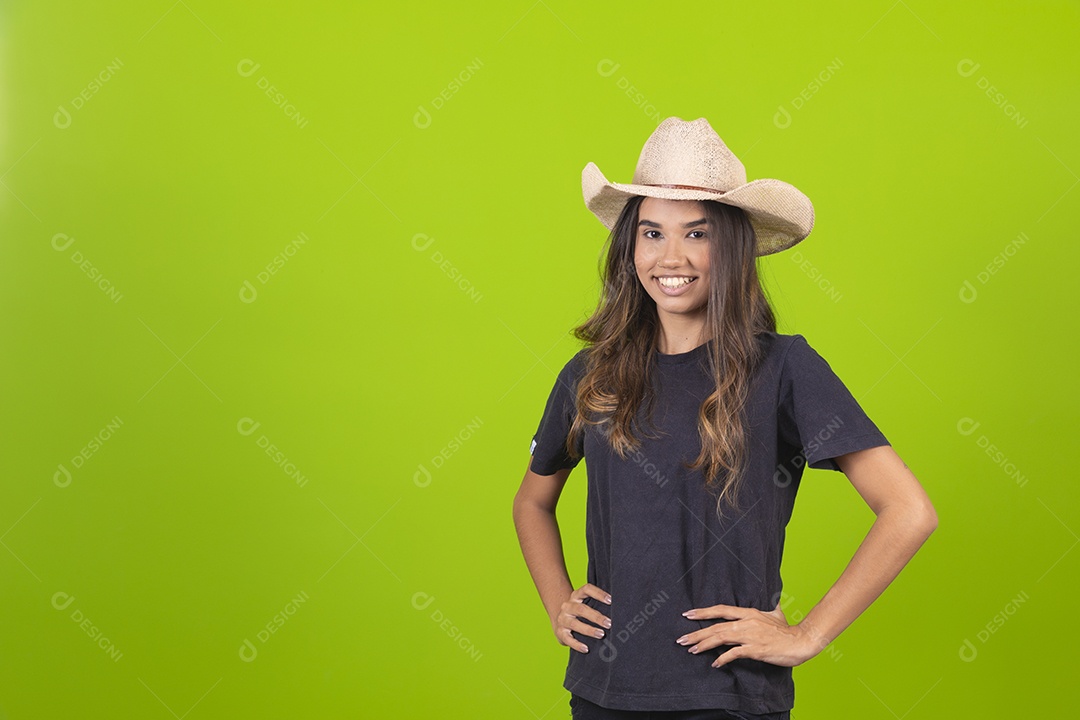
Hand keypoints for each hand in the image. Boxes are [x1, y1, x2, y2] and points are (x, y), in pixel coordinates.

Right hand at [551, 583, 611, 652]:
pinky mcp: (560, 632)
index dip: (598, 593)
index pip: (586, 589)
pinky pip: (568, 639)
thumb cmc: (580, 614)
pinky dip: (577, 644)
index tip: (610, 600)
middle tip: (609, 623)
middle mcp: (568, 606)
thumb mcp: (586, 604)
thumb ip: (598, 604)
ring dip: (589, 630)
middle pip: (581, 609)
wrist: (560, 621)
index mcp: (576, 596)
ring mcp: (562, 619)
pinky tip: (586, 648)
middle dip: (596, 617)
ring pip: (574, 623)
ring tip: (601, 634)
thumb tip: (619, 609)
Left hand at [675, 601, 820, 668]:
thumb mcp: (776, 613)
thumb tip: (772, 598)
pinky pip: (734, 654)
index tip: (688, 614)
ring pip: (721, 638)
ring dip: (704, 645)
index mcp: (749, 613)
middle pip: (716, 626)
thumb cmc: (788, 630)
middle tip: (681, 639)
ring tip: (691, 650)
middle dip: (696, 633)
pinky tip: (715, 663)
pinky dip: (722, 659)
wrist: (801, 641)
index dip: (703, 612)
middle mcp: (746, 622)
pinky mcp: (755, 649)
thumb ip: (769, 606)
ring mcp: (750, 636)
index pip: (721, 610)